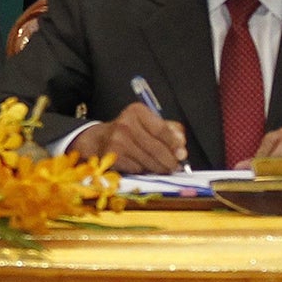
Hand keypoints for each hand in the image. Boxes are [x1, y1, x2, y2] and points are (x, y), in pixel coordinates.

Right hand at [72, 101, 186, 172]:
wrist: (99, 140)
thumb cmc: (129, 131)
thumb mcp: (148, 123)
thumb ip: (169, 130)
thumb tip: (181, 146)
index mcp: (136, 111)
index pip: (161, 129)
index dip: (174, 144)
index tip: (182, 154)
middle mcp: (125, 124)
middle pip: (156, 147)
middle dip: (169, 160)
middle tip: (176, 167)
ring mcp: (117, 141)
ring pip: (148, 160)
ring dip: (159, 168)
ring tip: (164, 169)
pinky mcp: (112, 156)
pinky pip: (137, 168)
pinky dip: (144, 170)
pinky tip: (145, 167)